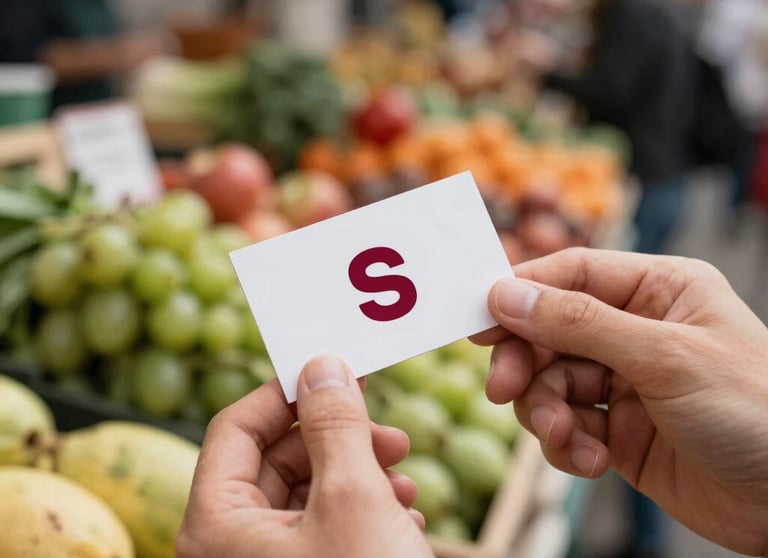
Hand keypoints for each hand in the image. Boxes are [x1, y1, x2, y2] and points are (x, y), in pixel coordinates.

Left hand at [177, 356, 433, 557]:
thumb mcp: (354, 497)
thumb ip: (335, 424)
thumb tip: (321, 365)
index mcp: (217, 524)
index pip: (235, 427)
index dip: (284, 393)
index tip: (333, 372)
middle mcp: (230, 547)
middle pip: (275, 460)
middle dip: (337, 439)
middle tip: (388, 433)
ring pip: (306, 494)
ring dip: (359, 475)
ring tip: (405, 480)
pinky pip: (323, 529)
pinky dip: (363, 511)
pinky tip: (405, 515)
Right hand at [472, 248, 767, 555]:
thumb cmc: (759, 411)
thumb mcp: (665, 357)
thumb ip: (580, 323)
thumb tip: (507, 294)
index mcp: (658, 291)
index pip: (571, 274)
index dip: (521, 293)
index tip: (477, 319)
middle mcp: (636, 331)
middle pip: (550, 331)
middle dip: (526, 363)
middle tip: (504, 391)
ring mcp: (625, 382)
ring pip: (551, 383)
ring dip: (546, 413)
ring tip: (567, 438)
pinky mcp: (618, 431)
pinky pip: (567, 426)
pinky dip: (566, 445)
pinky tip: (589, 462)